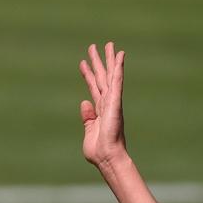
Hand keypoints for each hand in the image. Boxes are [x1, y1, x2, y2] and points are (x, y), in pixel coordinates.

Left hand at [79, 42, 126, 166]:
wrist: (107, 157)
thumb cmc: (99, 151)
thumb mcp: (88, 132)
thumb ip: (87, 117)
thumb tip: (84, 102)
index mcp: (100, 111)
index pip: (93, 88)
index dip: (88, 75)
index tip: (83, 63)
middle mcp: (107, 104)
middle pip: (102, 78)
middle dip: (98, 62)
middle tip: (94, 47)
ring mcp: (112, 102)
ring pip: (110, 75)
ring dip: (109, 60)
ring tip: (107, 44)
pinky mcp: (116, 102)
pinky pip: (117, 81)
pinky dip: (118, 68)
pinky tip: (120, 55)